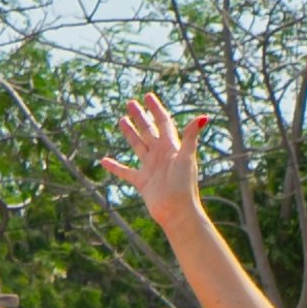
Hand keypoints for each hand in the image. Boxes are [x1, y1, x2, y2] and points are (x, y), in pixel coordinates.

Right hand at [102, 92, 210, 227]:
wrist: (177, 211)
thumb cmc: (184, 185)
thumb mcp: (186, 157)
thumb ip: (191, 136)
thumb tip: (203, 117)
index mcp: (171, 147)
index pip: (163, 122)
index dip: (156, 109)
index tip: (148, 96)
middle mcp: (161, 155)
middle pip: (148, 131)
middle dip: (140, 117)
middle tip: (130, 103)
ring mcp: (151, 168)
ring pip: (138, 146)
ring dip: (130, 134)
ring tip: (121, 120)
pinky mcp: (142, 182)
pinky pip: (125, 172)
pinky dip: (115, 166)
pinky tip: (103, 160)